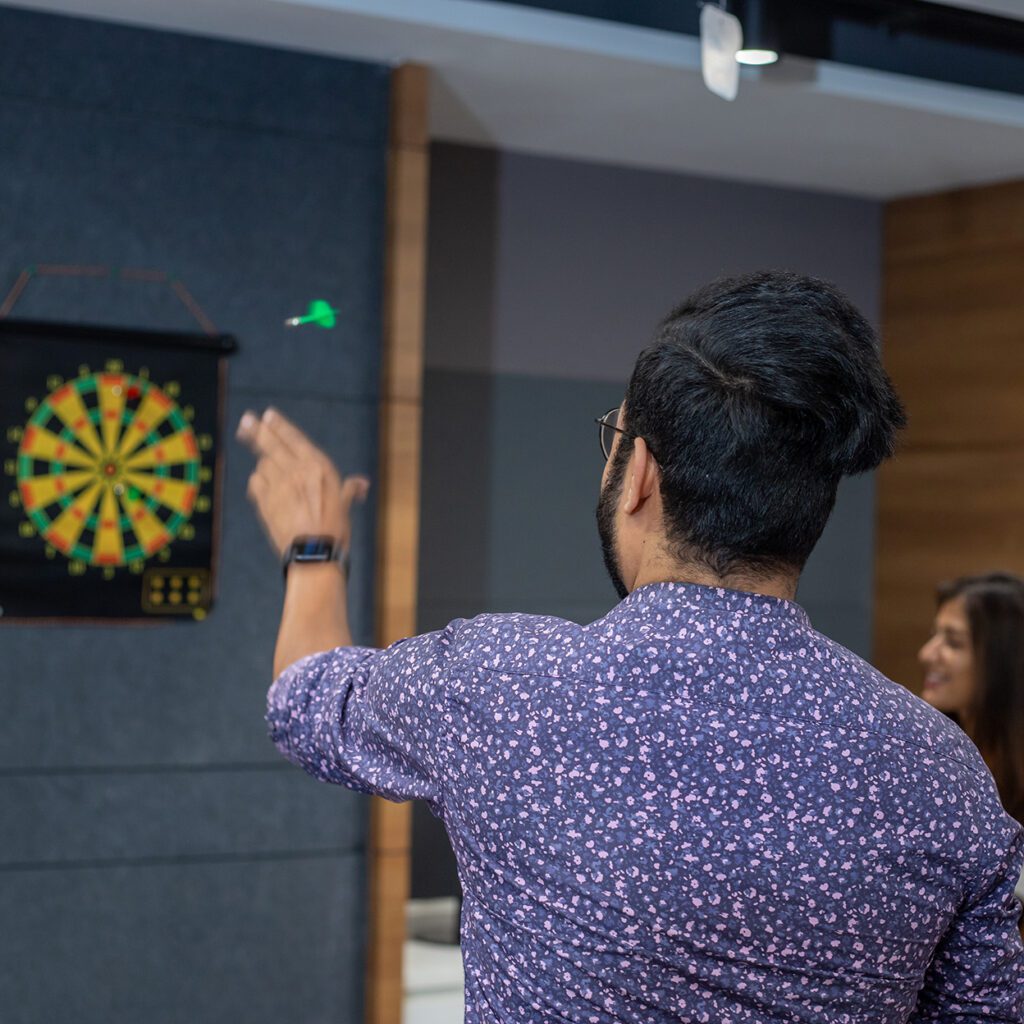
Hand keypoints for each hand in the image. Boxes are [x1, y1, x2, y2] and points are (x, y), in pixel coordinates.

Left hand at [236, 407, 369, 559]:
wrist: (314, 553)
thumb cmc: (334, 530)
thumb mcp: (344, 506)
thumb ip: (350, 490)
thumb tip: (362, 484)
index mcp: (318, 467)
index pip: (294, 439)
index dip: (280, 426)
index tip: (268, 415)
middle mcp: (296, 471)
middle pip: (271, 444)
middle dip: (257, 430)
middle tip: (245, 419)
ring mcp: (278, 485)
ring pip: (263, 463)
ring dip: (264, 464)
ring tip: (268, 469)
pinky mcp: (265, 500)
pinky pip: (255, 482)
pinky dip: (257, 482)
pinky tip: (261, 485)